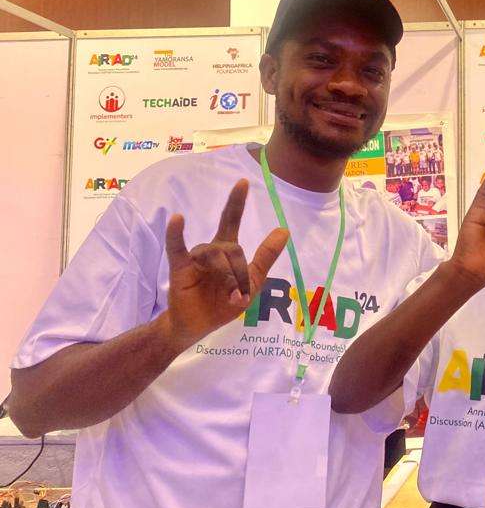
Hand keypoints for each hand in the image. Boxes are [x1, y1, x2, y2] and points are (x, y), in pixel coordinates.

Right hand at [162, 179, 289, 348]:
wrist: (199, 326)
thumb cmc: (224, 304)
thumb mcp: (252, 282)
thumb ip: (266, 256)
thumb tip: (285, 230)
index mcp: (227, 250)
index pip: (231, 220)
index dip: (236, 201)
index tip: (243, 181)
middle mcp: (210, 249)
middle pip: (231, 247)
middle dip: (239, 270)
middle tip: (241, 292)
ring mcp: (195, 257)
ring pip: (217, 256)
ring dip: (227, 278)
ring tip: (231, 298)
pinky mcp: (180, 267)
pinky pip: (177, 247)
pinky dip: (176, 233)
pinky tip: (177, 219)